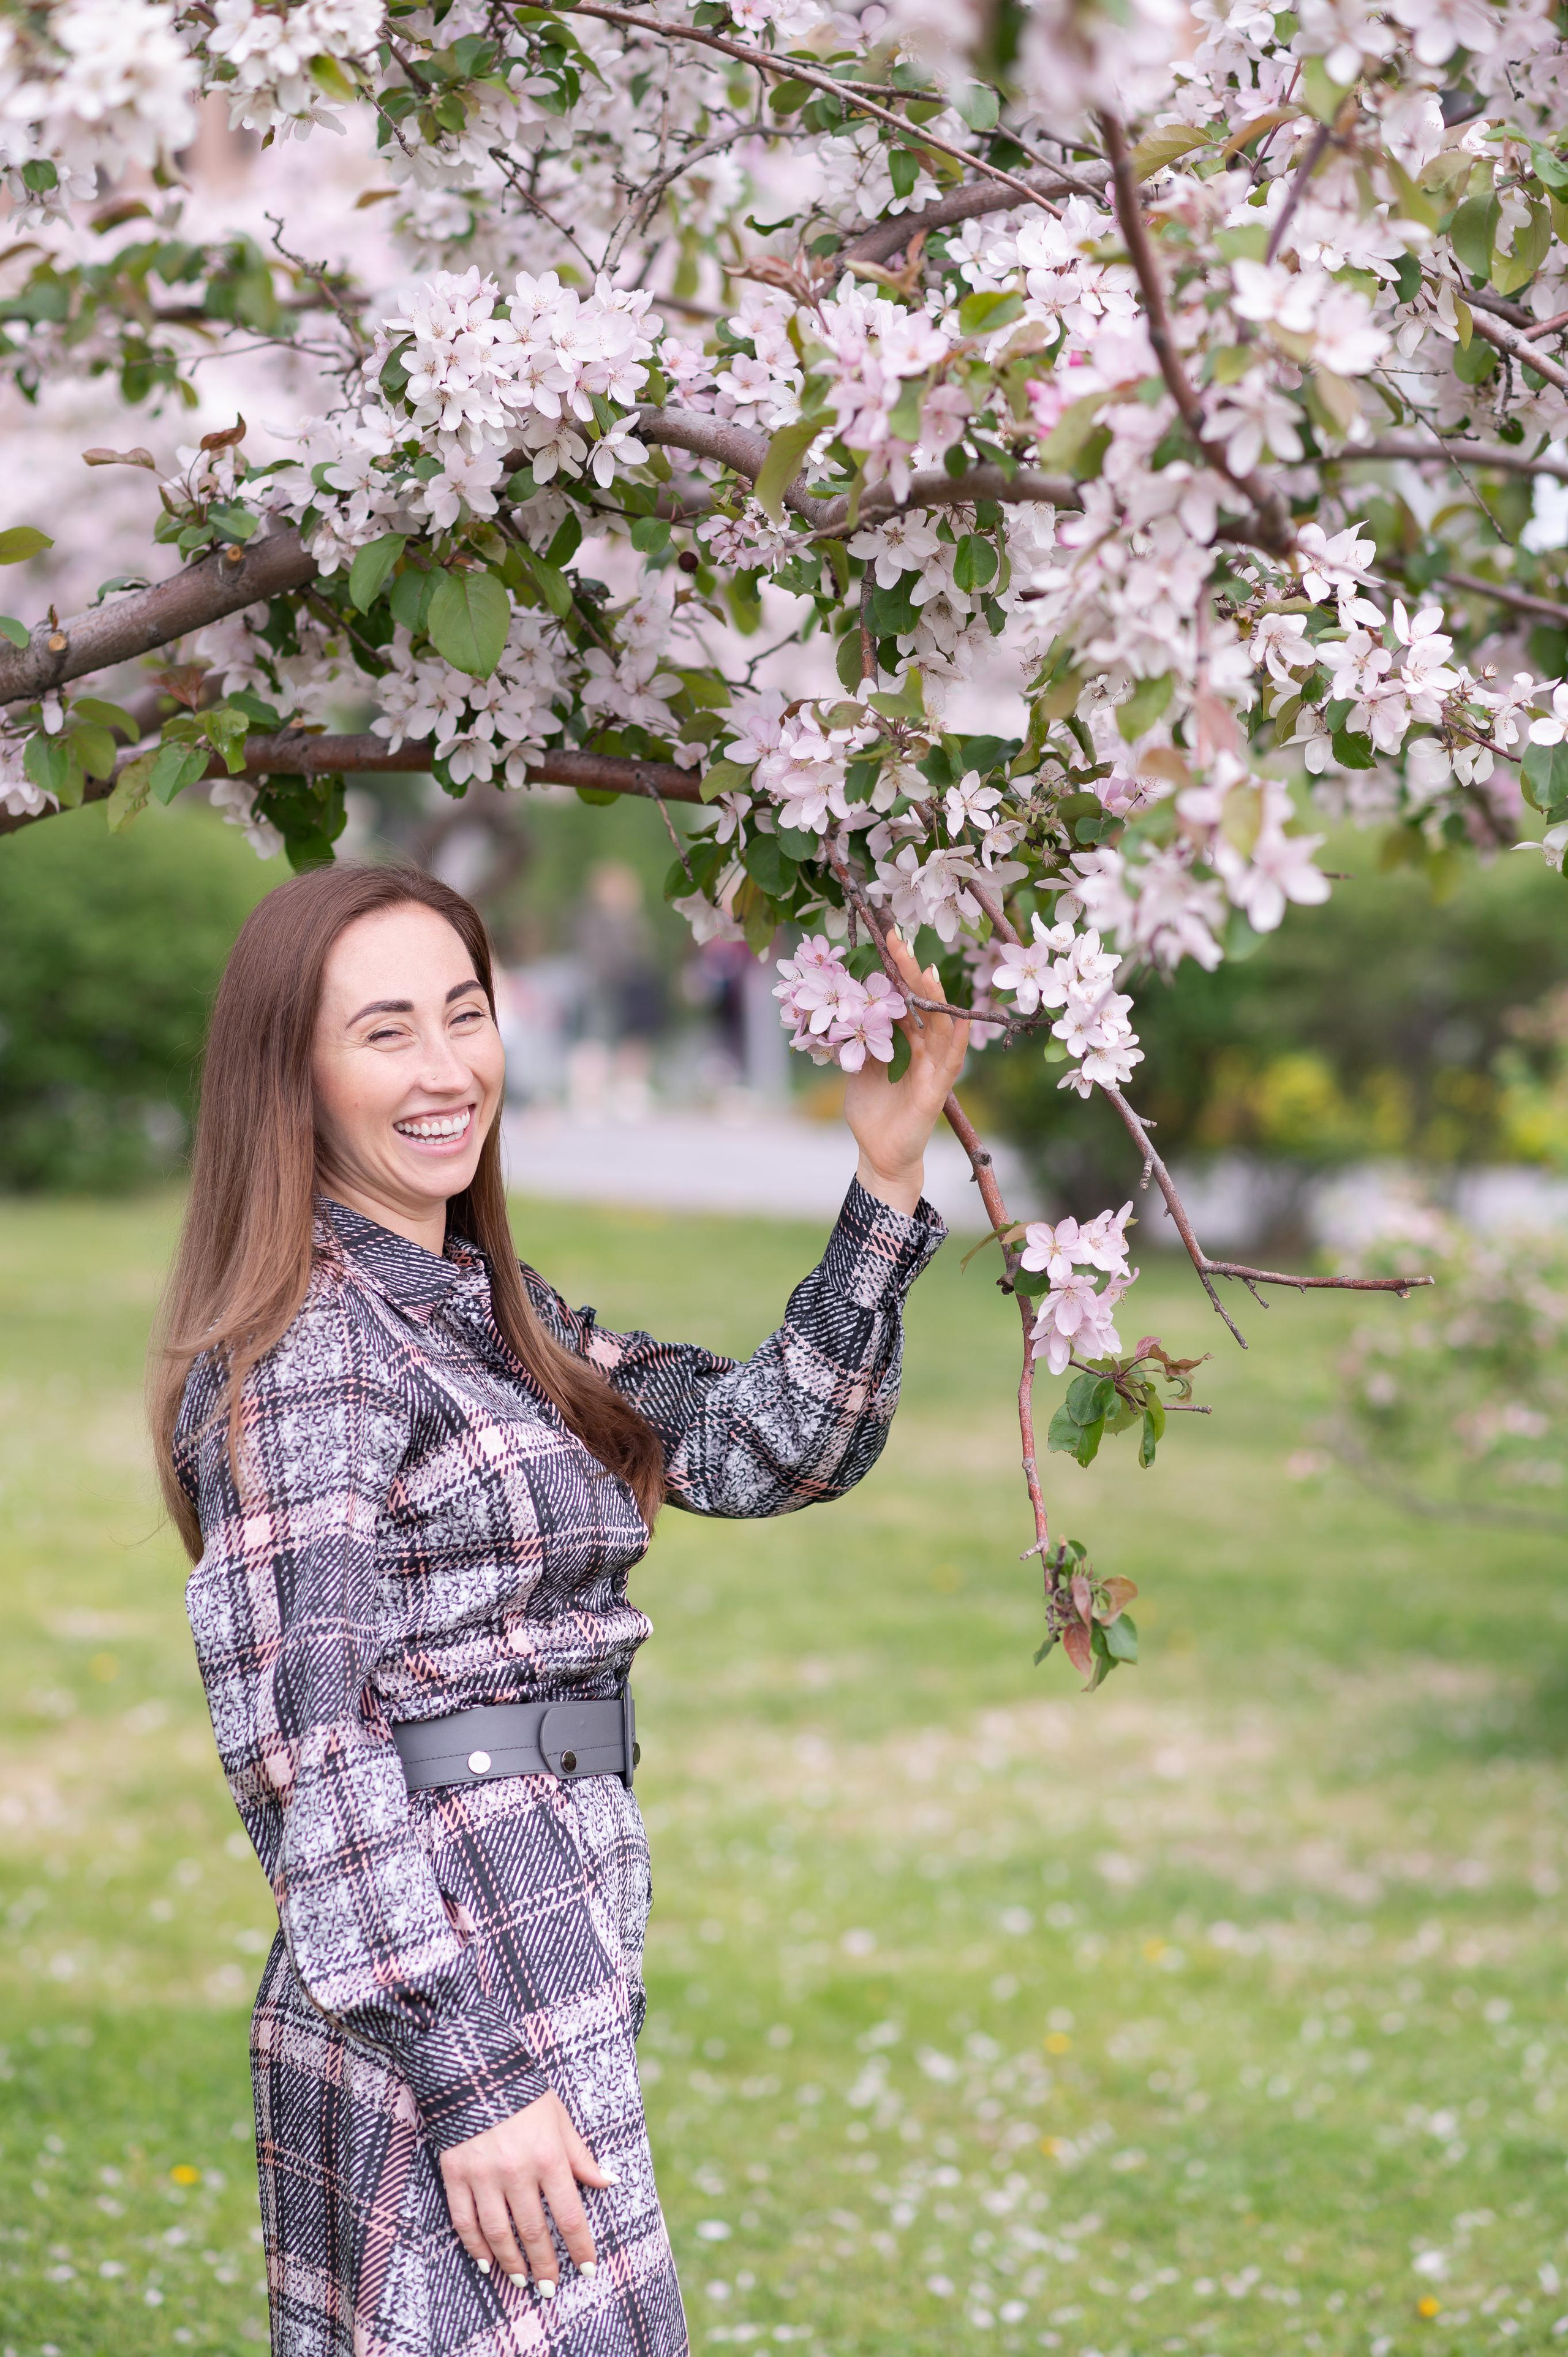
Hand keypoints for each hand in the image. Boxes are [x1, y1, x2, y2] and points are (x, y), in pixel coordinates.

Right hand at [439, 2088, 615, 2294]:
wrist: (475, 2069)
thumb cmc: (525, 2095)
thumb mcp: (560, 2120)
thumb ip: (581, 2156)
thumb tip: (610, 2181)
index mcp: (548, 2157)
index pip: (569, 2214)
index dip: (580, 2245)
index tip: (587, 2268)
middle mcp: (517, 2171)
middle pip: (533, 2231)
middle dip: (545, 2264)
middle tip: (550, 2287)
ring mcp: (483, 2176)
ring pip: (498, 2233)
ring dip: (512, 2262)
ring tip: (522, 2279)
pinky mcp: (456, 2175)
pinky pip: (465, 2222)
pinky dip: (476, 2247)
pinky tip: (487, 2262)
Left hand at [844, 929, 968, 1216]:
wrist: (878, 1157)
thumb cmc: (873, 1117)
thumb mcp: (858, 1071)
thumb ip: (862, 1043)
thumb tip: (851, 1011)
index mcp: (910, 1046)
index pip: (907, 1002)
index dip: (897, 974)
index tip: (886, 942)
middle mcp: (926, 1053)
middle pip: (924, 1005)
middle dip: (911, 972)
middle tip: (898, 938)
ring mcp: (935, 1071)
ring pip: (939, 1026)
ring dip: (934, 997)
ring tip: (924, 967)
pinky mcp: (936, 1092)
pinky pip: (949, 1062)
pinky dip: (953, 1039)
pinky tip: (954, 1019)